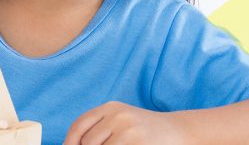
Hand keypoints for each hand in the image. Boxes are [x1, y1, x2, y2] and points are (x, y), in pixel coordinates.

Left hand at [63, 101, 186, 144]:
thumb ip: (100, 129)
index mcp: (111, 107)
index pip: (79, 125)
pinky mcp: (138, 143)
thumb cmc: (145, 131)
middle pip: (88, 142)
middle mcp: (118, 115)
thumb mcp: (121, 122)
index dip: (69, 141)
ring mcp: (129, 130)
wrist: (179, 131)